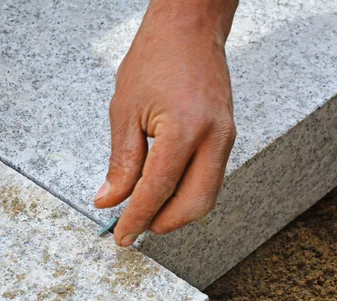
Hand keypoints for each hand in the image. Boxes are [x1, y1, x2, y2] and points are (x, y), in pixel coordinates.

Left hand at [94, 0, 237, 245]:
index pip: (158, 189)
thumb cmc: (155, 58)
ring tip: (146, 211)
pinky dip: (187, 192)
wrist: (189, 28)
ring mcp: (226, 137)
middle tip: (135, 227)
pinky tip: (164, 190)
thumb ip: (121, 162)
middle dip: (164, 223)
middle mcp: (214, 138)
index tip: (122, 236)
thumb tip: (109, 200)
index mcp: (185, 129)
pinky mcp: (227, 136)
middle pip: (194, 204)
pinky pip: (210, 178)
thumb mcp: (125, 110)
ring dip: (177, 211)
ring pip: (207, 195)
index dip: (137, 217)